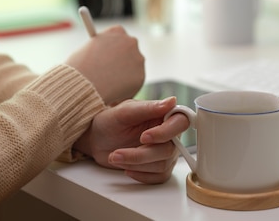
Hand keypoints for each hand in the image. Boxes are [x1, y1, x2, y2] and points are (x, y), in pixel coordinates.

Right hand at [66, 25, 144, 105]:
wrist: (85, 83)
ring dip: (125, 75)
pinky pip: (133, 83)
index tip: (110, 56)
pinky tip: (112, 92)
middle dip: (123, 61)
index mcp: (117, 31)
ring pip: (133, 68)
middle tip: (113, 72)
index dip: (114, 48)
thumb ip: (101, 50)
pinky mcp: (140, 76)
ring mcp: (138, 59)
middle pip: (130, 51)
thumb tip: (105, 58)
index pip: (120, 36)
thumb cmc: (80, 66)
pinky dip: (125, 89)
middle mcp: (131, 42)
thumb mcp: (88, 49)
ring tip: (107, 85)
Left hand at [73, 97, 189, 183]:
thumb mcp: (123, 112)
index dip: (166, 133)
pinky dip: (141, 175)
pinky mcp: (159, 167)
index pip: (181, 123)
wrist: (97, 141)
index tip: (144, 137)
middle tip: (118, 152)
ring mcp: (165, 152)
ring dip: (135, 163)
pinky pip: (159, 177)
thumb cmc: (109, 122)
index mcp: (164, 116)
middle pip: (168, 149)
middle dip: (141, 154)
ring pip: (162, 165)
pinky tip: (127, 168)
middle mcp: (169, 134)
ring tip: (116, 157)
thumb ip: (148, 107)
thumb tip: (172, 101)